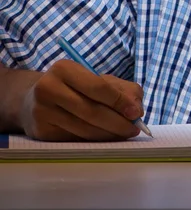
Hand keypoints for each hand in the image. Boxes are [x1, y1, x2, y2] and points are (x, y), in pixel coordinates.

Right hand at [18, 59, 143, 141]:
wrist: (35, 99)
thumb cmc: (76, 88)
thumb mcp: (100, 80)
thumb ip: (124, 91)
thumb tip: (137, 110)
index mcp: (64, 69)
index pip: (99, 88)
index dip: (120, 102)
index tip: (136, 114)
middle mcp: (48, 88)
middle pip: (92, 111)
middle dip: (118, 123)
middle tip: (134, 129)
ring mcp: (42, 111)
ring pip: (85, 129)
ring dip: (109, 135)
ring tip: (123, 134)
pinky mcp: (41, 131)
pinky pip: (76, 139)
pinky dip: (95, 140)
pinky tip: (105, 137)